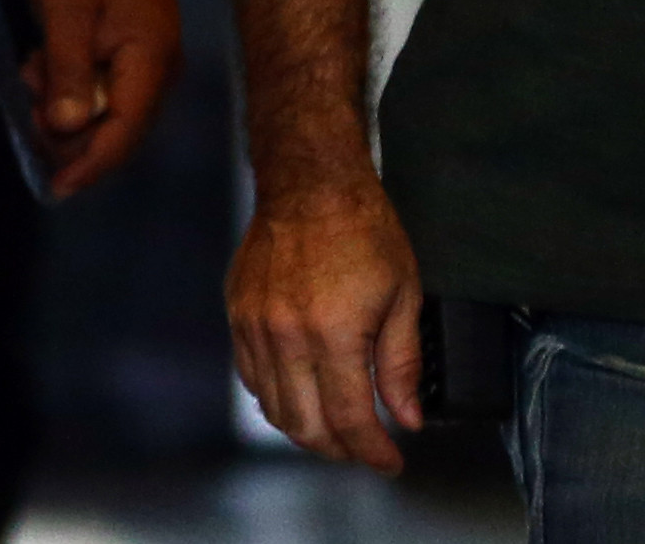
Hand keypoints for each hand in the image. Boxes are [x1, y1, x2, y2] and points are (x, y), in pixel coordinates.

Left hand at [21, 0, 181, 193]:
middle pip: (118, 127)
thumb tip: (68, 129)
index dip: (90, 163)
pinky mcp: (132, 46)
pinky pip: (104, 83)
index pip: (124, 131)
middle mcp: (158, 68)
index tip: (55, 187)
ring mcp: (148, 58)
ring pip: (107, 107)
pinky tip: (40, 65)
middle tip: (26, 117)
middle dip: (70, 134)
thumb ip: (68, 70)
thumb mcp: (67, 9)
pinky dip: (70, 83)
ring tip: (28, 78)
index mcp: (151, 61)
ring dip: (65, 105)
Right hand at [229, 171, 423, 473]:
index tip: (391, 461)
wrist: (308, 183)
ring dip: (306, 429)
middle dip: (339, 449)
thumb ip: (402, 364)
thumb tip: (408, 418)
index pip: (349, 418)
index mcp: (333, 332)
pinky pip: (250, 374)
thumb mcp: (404, 296)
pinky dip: (276, 397)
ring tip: (335, 429)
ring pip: (272, 405)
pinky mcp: (237, 312)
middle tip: (364, 450)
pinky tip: (301, 393)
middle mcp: (285, 334)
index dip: (373, 450)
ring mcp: (255, 324)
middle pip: (305, 423)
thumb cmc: (363, 231)